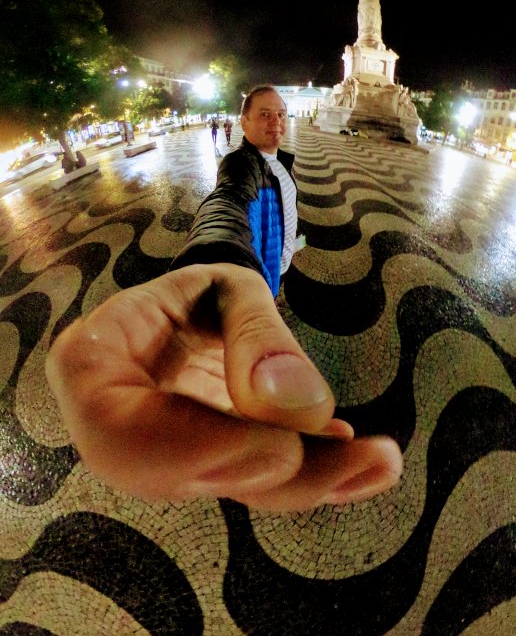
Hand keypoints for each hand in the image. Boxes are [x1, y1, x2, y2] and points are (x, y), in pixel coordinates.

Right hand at [46, 265, 401, 511]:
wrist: (195, 313)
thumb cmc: (198, 291)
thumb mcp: (226, 286)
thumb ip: (256, 336)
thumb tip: (298, 406)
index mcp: (93, 364)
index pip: (120, 431)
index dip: (193, 450)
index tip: (280, 447)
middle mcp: (117, 426)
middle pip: (180, 476)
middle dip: (273, 477)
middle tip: (363, 460)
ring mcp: (162, 454)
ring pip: (227, 488)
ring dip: (308, 484)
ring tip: (380, 462)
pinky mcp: (207, 468)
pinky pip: (255, 483)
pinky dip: (315, 477)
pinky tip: (368, 466)